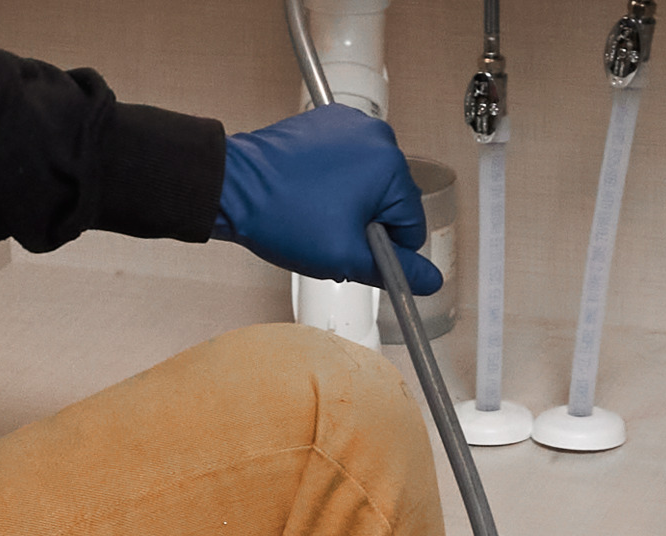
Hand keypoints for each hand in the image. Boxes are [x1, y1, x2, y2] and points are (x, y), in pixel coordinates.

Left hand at [214, 106, 443, 293]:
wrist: (234, 188)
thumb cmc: (284, 217)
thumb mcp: (347, 257)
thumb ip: (396, 271)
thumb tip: (431, 281)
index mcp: (390, 164)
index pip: (412, 225)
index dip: (385, 250)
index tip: (354, 250)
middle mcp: (376, 135)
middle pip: (392, 202)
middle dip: (368, 225)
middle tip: (331, 233)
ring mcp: (350, 124)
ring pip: (370, 185)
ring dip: (352, 206)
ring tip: (317, 214)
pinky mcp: (327, 123)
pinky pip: (349, 164)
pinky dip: (336, 183)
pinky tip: (311, 195)